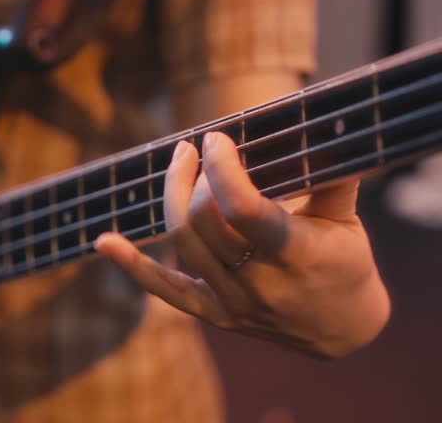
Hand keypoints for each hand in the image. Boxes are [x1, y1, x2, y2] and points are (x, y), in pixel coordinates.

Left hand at [95, 132, 389, 357]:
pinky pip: (165, 290)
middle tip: (197, 149)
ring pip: (183, 245)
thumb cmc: (345, 263)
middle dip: (194, 178)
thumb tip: (314, 120)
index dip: (222, 169)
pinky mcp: (213, 313)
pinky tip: (103, 242)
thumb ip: (329, 175)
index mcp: (295, 254)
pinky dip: (132, 266)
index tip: (215, 140)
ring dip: (172, 197)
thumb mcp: (347, 219)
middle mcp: (258, 282)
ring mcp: (232, 302)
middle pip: (203, 222)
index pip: (243, 209)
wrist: (340, 329)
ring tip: (179, 164)